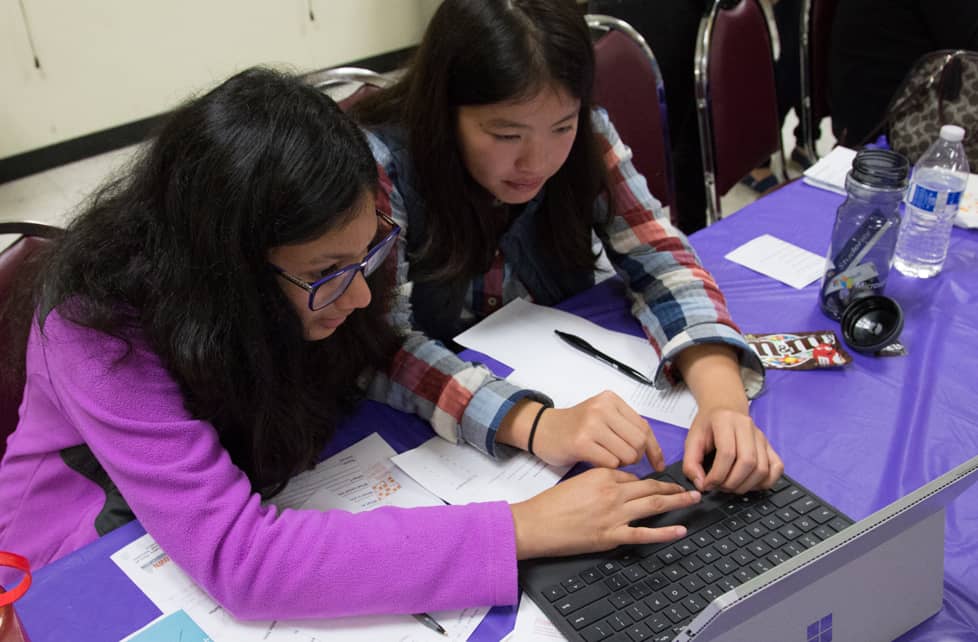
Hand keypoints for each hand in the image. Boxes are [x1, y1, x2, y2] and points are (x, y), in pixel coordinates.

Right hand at [510, 468, 700, 558]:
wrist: (535, 524)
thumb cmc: (551, 504)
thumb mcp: (578, 481)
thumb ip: (601, 480)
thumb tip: (622, 485)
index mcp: (603, 475)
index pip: (634, 476)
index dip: (650, 480)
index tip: (662, 483)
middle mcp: (612, 493)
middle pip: (650, 487)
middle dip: (673, 487)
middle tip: (690, 488)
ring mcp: (614, 515)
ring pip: (653, 505)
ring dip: (677, 502)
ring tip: (693, 500)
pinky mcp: (611, 536)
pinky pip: (644, 534)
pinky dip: (665, 532)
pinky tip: (680, 530)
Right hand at [531, 391, 665, 470]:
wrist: (543, 429)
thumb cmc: (575, 426)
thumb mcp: (602, 416)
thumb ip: (625, 426)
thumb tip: (653, 449)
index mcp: (611, 400)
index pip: (644, 426)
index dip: (654, 448)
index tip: (658, 463)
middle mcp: (602, 408)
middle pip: (638, 441)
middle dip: (636, 457)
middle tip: (625, 461)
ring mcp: (591, 424)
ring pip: (627, 454)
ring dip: (622, 464)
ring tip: (608, 458)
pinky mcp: (581, 442)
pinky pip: (610, 462)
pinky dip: (608, 467)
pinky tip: (597, 461)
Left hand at [682, 407, 783, 493]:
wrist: (724, 409)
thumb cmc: (708, 425)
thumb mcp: (691, 440)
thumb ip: (690, 463)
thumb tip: (701, 485)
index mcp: (725, 421)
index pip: (727, 453)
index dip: (717, 475)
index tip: (707, 484)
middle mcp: (747, 427)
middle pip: (748, 462)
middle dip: (732, 482)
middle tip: (719, 487)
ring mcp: (761, 437)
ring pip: (762, 468)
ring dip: (746, 485)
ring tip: (730, 486)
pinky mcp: (770, 446)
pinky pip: (776, 468)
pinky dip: (765, 482)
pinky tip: (748, 483)